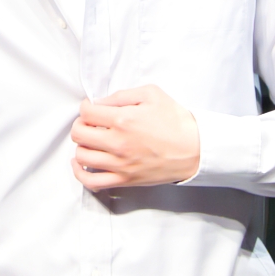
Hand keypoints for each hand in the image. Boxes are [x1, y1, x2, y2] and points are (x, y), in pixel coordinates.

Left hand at [69, 85, 199, 189]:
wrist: (195, 149)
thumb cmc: (176, 121)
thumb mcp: (151, 94)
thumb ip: (122, 95)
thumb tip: (101, 102)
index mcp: (123, 120)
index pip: (86, 113)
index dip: (86, 107)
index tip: (92, 108)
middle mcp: (118, 143)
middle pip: (79, 134)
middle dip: (82, 124)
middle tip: (92, 122)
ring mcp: (120, 164)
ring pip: (82, 156)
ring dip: (82, 145)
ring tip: (91, 140)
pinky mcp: (125, 180)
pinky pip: (91, 181)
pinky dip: (79, 173)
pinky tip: (80, 163)